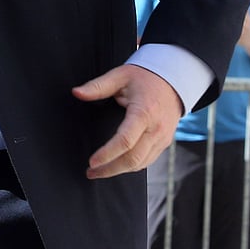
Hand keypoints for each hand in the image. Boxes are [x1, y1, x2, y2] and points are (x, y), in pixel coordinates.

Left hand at [72, 63, 181, 178]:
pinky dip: (131, 166)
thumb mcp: (120, 75)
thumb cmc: (144, 78)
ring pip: (141, 164)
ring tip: (99, 172)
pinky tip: (117, 166)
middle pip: (133, 158)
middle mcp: (156, 129)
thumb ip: (97, 86)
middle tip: (90, 173)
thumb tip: (76, 92)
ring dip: (119, 171)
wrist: (173, 81)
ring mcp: (162, 138)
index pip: (125, 140)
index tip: (92, 162)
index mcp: (144, 113)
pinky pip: (148, 160)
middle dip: (110, 169)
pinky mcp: (164, 143)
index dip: (107, 154)